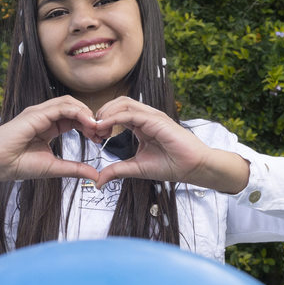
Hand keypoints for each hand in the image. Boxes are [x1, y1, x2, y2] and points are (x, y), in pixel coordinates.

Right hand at [0, 96, 102, 188]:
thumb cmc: (19, 165)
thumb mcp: (54, 167)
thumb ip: (75, 169)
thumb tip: (95, 176)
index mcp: (49, 126)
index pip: (74, 118)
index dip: (89, 125)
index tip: (101, 138)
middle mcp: (44, 116)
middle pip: (75, 107)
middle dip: (91, 118)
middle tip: (103, 132)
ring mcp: (39, 112)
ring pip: (69, 103)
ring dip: (87, 113)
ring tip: (97, 127)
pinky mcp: (35, 113)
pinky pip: (61, 106)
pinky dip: (77, 112)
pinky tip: (88, 123)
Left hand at [93, 97, 249, 193]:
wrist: (193, 167)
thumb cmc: (171, 165)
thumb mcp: (136, 168)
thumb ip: (117, 171)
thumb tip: (97, 181)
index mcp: (142, 125)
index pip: (117, 113)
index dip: (102, 121)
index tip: (92, 136)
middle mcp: (146, 117)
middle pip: (118, 103)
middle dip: (101, 113)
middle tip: (91, 129)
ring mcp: (152, 116)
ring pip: (123, 103)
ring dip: (106, 113)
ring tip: (96, 126)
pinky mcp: (156, 119)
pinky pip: (131, 113)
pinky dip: (115, 118)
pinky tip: (105, 126)